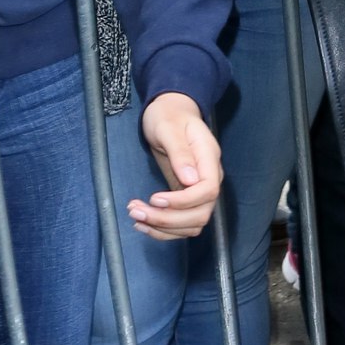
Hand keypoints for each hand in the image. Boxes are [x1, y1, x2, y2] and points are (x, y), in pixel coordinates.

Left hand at [131, 93, 222, 240]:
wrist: (171, 113)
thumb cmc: (169, 116)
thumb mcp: (168, 127)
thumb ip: (179, 152)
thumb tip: (190, 180)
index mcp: (208, 159)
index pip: (208, 190)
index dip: (183, 201)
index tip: (154, 199)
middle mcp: (209, 179)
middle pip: (200, 214)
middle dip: (167, 220)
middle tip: (136, 211)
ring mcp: (199, 191)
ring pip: (191, 225)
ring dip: (163, 228)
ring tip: (135, 216)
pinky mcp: (187, 200)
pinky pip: (182, 224)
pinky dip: (163, 230)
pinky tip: (143, 223)